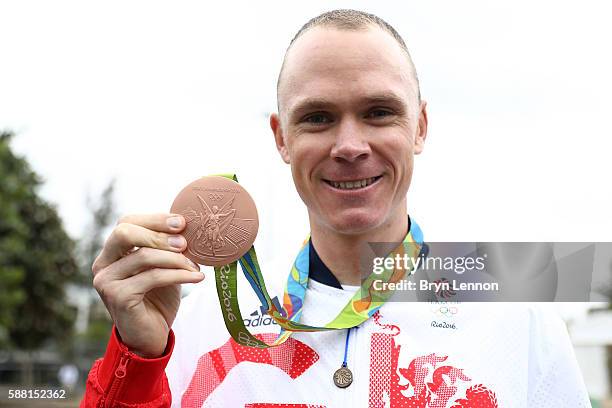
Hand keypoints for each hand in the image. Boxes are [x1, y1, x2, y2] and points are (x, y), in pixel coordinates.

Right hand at [92, 213, 202, 356]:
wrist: (151, 337)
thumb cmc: (157, 298)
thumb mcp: (163, 266)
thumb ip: (165, 246)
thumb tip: (185, 223)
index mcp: (111, 252)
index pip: (127, 222)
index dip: (154, 219)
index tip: (181, 223)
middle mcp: (103, 264)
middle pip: (125, 232)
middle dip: (159, 234)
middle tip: (186, 243)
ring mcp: (106, 281)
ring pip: (144, 256)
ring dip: (176, 259)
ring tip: (195, 266)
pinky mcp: (118, 297)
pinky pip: (153, 277)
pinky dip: (179, 275)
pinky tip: (197, 277)